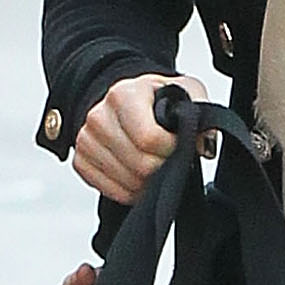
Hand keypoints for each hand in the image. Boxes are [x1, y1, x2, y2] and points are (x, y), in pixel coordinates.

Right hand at [72, 71, 208, 203]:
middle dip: (164, 168)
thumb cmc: (159, 98)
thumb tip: (204, 146)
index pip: (149, 139)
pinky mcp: (80, 161)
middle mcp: (97, 116)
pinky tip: (140, 175)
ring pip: (127, 182)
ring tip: (157, 165)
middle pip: (140, 165)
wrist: (128, 101)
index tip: (179, 143)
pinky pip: (112, 191)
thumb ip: (201, 114)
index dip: (172, 149)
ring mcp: (85, 140)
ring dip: (149, 182)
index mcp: (123, 94)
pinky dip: (132, 191)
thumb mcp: (186, 93)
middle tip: (171, 158)